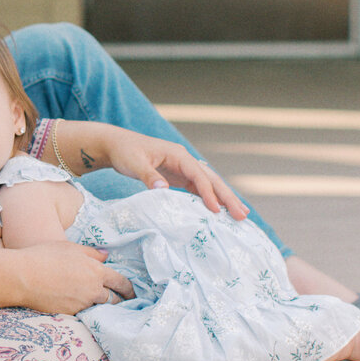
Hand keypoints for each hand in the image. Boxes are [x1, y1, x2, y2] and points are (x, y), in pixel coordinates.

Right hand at [14, 242, 132, 315]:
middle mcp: (92, 290)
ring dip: (102, 307)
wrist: (23, 276)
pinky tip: (80, 307)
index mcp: (96, 271)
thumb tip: (106, 255)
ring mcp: (81, 304)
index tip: (133, 293)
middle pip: (113, 300)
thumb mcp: (70, 247)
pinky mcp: (70, 314)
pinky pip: (83, 313)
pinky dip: (85, 310)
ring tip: (102, 305)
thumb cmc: (45, 256)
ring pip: (98, 308)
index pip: (121, 282)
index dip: (129, 288)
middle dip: (119, 301)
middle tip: (122, 302)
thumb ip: (92, 253)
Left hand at [101, 129, 248, 220]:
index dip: (208, 192)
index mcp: (177, 154)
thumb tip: (163, 190)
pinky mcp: (178, 176)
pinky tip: (218, 212)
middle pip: (211, 178)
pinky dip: (209, 199)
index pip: (198, 175)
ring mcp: (183, 168)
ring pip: (208, 184)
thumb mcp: (134, 164)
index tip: (216, 210)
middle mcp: (184, 160)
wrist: (116, 145)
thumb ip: (149, 177)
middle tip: (242, 215)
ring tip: (240, 214)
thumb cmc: (125, 152)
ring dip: (223, 199)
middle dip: (227, 196)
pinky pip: (198, 189)